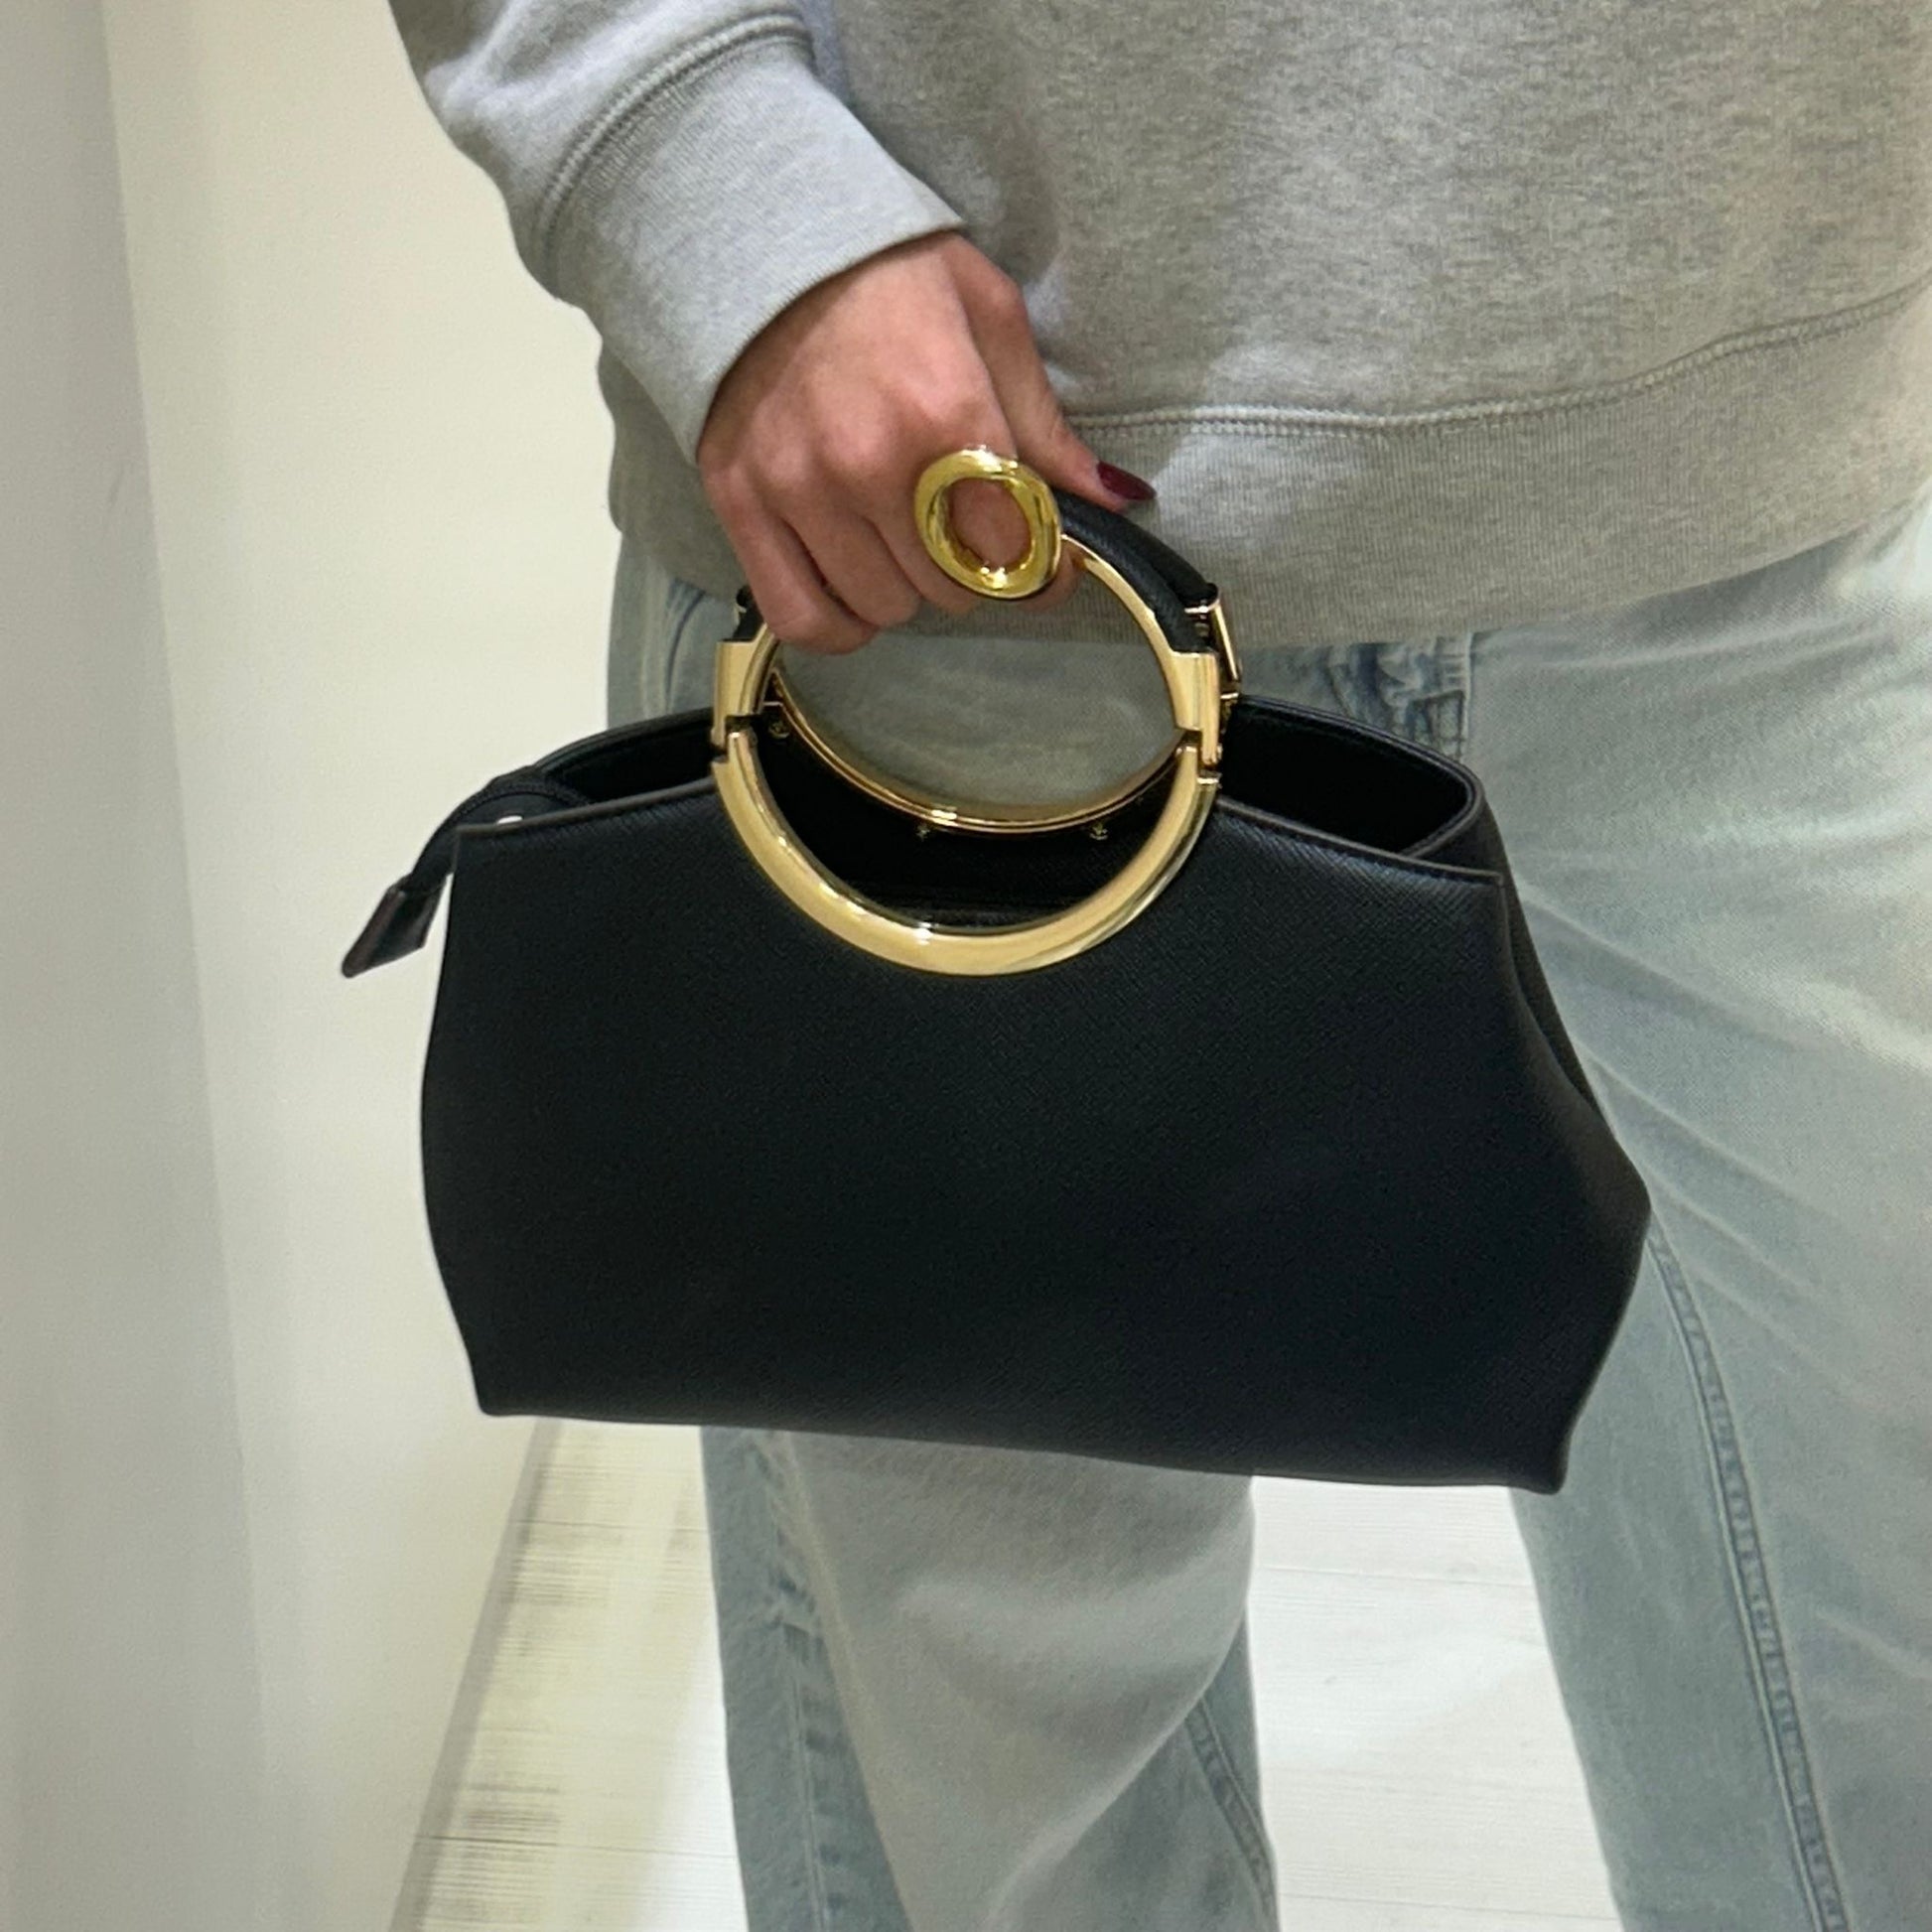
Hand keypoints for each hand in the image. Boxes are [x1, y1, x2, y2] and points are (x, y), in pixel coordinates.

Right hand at [695, 230, 1150, 653]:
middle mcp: (869, 465)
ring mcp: (797, 491)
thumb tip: (1111, 502)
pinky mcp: (739, 506)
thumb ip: (1043, 424)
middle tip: (961, 525)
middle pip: (954, 589)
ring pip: (886, 608)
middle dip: (973, 568)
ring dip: (907, 588)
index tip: (1040, 553)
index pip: (1015, 552)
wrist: (760, 236)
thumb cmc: (891, 270)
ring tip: (902, 537)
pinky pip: (803, 619)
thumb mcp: (988, 317)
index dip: (1041, 564)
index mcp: (946, 413)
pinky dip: (840, 623)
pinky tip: (856, 589)